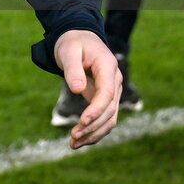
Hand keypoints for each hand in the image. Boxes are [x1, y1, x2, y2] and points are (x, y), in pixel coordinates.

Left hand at [54, 30, 120, 148]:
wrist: (79, 39)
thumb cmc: (72, 43)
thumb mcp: (68, 51)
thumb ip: (73, 69)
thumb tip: (77, 88)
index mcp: (107, 66)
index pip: (107, 93)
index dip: (96, 110)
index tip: (82, 122)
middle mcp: (115, 80)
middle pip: (110, 110)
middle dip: (92, 126)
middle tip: (73, 137)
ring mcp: (113, 91)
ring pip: (110, 119)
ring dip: (94, 134)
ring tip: (73, 144)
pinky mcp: (106, 99)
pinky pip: (105, 119)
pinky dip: (94, 131)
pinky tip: (80, 141)